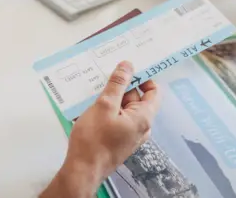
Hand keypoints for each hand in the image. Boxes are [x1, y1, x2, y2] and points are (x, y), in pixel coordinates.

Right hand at [42, 61, 159, 197]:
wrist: (82, 170)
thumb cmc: (94, 139)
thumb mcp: (104, 105)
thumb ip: (117, 84)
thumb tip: (128, 65)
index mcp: (144, 118)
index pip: (153, 91)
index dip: (143, 77)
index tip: (128, 67)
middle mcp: (141, 127)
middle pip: (136, 99)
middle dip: (122, 86)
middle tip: (105, 74)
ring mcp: (130, 135)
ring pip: (124, 108)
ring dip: (112, 98)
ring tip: (95, 88)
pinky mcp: (118, 140)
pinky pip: (117, 119)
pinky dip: (108, 110)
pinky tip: (91, 104)